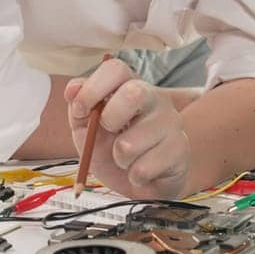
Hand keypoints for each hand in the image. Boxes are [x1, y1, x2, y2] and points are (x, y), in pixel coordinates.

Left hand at [65, 58, 190, 198]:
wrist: (142, 184)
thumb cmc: (113, 151)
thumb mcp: (88, 130)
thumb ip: (78, 109)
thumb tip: (73, 89)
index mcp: (130, 87)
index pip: (116, 69)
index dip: (93, 87)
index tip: (80, 110)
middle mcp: (155, 99)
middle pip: (133, 93)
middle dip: (110, 119)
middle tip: (109, 133)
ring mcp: (172, 123)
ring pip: (131, 142)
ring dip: (119, 159)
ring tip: (126, 160)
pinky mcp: (181, 149)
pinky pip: (144, 168)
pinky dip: (134, 176)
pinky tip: (141, 172)